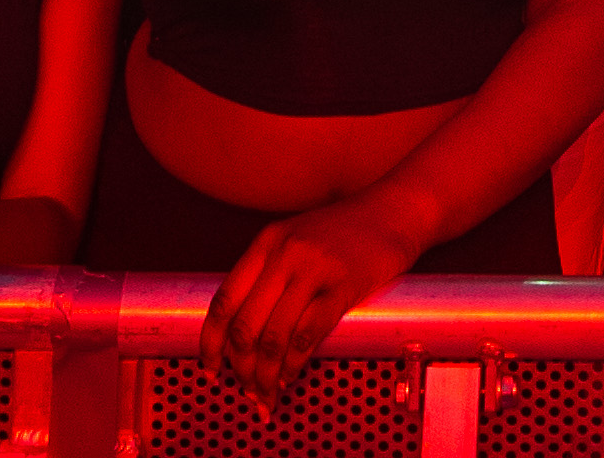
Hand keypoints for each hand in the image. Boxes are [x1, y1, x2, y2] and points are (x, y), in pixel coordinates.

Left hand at [205, 196, 424, 399]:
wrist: (393, 211)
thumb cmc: (344, 232)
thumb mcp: (295, 238)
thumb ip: (268, 273)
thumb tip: (243, 332)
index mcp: (266, 243)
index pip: (223, 301)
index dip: (210, 343)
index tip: (210, 369)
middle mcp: (284, 254)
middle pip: (244, 326)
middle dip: (240, 368)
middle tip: (246, 389)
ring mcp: (313, 269)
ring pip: (273, 338)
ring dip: (266, 375)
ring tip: (269, 393)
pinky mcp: (343, 286)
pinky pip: (306, 336)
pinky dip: (293, 365)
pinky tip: (292, 376)